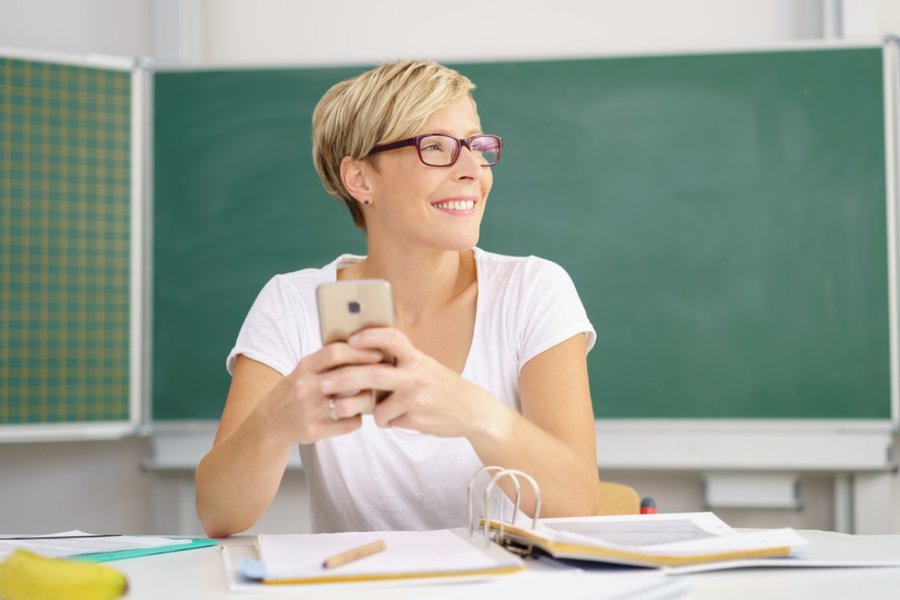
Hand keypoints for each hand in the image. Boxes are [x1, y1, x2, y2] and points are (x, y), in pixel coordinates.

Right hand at [253, 343, 384, 444]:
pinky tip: (357, 414)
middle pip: (345, 378)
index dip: (360, 352)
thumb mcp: (304, 370)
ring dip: (366, 400)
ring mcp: (308, 411)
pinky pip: (348, 424)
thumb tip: (365, 346)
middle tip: (385, 375)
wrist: (270, 422)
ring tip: (370, 396)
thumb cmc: (296, 390)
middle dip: (370, 375)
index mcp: (304, 367)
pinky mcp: (313, 431)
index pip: (335, 352)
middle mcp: (304, 387)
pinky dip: (357, 419)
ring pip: (349, 404)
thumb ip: (327, 361)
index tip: (379, 353)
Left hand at [319, 327, 509, 438]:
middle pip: (373, 373)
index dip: (370, 336)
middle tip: (323, 384)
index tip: (350, 338)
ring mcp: (416, 398)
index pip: (391, 338)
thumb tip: (362, 358)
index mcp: (416, 357)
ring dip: (370, 411)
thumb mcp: (425, 366)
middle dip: (344, 379)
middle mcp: (416, 374)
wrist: (473, 411)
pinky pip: (388, 421)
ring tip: (376, 411)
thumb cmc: (442, 386)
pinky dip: (389, 421)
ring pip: (376, 406)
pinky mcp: (416, 418)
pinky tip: (403, 418)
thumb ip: (400, 362)